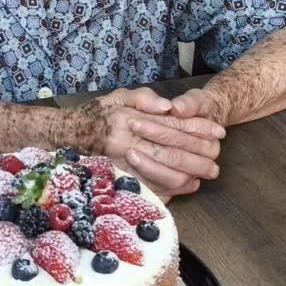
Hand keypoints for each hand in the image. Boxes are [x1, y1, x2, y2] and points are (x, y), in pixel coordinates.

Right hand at [68, 87, 225, 201]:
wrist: (66, 136)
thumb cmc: (96, 115)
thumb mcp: (118, 96)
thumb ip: (144, 98)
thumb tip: (169, 107)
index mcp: (130, 120)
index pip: (173, 125)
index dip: (199, 128)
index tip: (219, 132)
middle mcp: (128, 143)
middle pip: (173, 153)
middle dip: (200, 157)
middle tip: (217, 160)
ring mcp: (124, 165)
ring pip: (166, 174)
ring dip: (190, 175)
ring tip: (206, 173)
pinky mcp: (122, 180)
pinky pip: (152, 189)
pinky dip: (172, 189)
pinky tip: (186, 185)